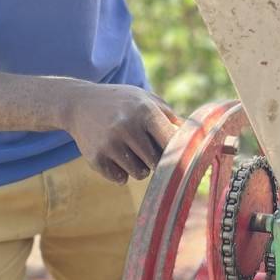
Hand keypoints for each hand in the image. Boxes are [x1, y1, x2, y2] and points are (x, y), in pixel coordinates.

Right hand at [64, 83, 181, 183]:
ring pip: (140, 174)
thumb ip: (171, 118)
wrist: (79, 103)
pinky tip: (115, 157)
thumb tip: (200, 137)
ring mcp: (110, 144)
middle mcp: (127, 127)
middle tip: (149, 151)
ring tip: (132, 152)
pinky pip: (121, 179)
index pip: (172, 143)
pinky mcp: (96, 158)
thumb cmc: (122, 102)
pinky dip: (121, 173)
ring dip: (140, 168)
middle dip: (157, 161)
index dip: (178, 153)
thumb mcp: (146, 100)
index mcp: (145, 111)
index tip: (181, 158)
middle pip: (158, 162)